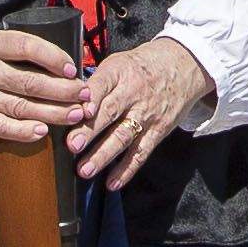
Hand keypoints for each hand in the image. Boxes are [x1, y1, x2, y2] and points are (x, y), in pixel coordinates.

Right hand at [0, 27, 87, 142]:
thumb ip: (21, 50)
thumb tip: (67, 62)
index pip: (27, 47)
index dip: (53, 57)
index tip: (74, 68)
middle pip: (30, 82)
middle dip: (63, 90)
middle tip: (84, 95)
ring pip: (21, 106)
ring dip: (53, 112)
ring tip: (76, 114)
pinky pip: (1, 127)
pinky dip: (23, 131)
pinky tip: (42, 131)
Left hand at [67, 36, 215, 186]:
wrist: (183, 65)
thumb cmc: (141, 67)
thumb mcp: (118, 63)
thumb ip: (94, 82)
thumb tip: (64, 102)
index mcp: (119, 72)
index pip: (102, 84)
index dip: (90, 98)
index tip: (78, 112)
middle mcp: (133, 93)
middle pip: (110, 112)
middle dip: (90, 131)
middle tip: (72, 146)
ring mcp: (147, 114)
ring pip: (123, 136)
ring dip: (103, 155)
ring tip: (85, 170)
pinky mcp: (158, 131)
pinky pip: (141, 153)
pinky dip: (126, 170)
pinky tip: (112, 183)